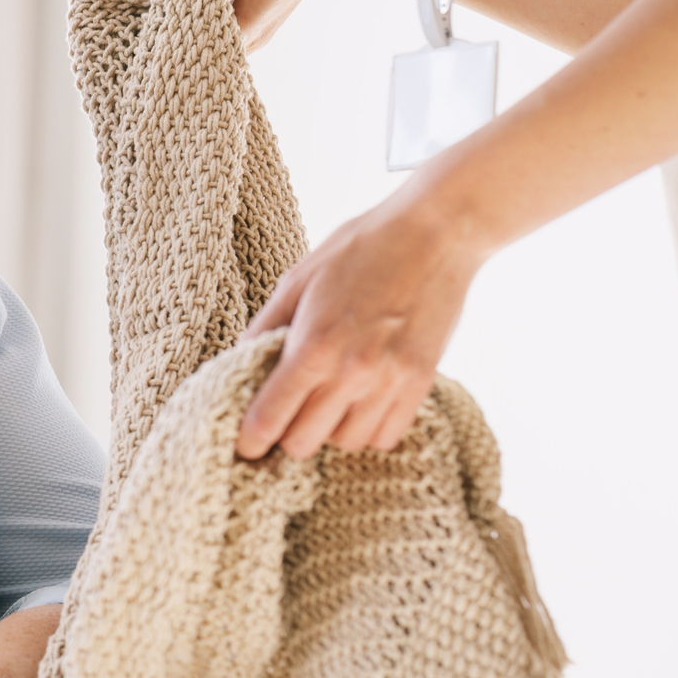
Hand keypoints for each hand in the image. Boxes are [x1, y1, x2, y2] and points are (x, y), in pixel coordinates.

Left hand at [238, 186, 488, 458]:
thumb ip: (266, 325)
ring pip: (345, 443)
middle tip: (286, 416)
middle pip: (303, 443)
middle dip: (287, 435)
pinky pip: (386, 436)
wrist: (437, 233)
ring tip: (327, 403)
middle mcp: (351, 372)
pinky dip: (368, 429)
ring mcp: (390, 382)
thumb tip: (240, 362)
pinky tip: (360, 404)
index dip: (250, 439)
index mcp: (313, 345)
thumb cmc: (363, 247)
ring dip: (329, 431)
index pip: (269, 419)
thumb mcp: (299, 279)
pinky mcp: (421, 384)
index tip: (245, 443)